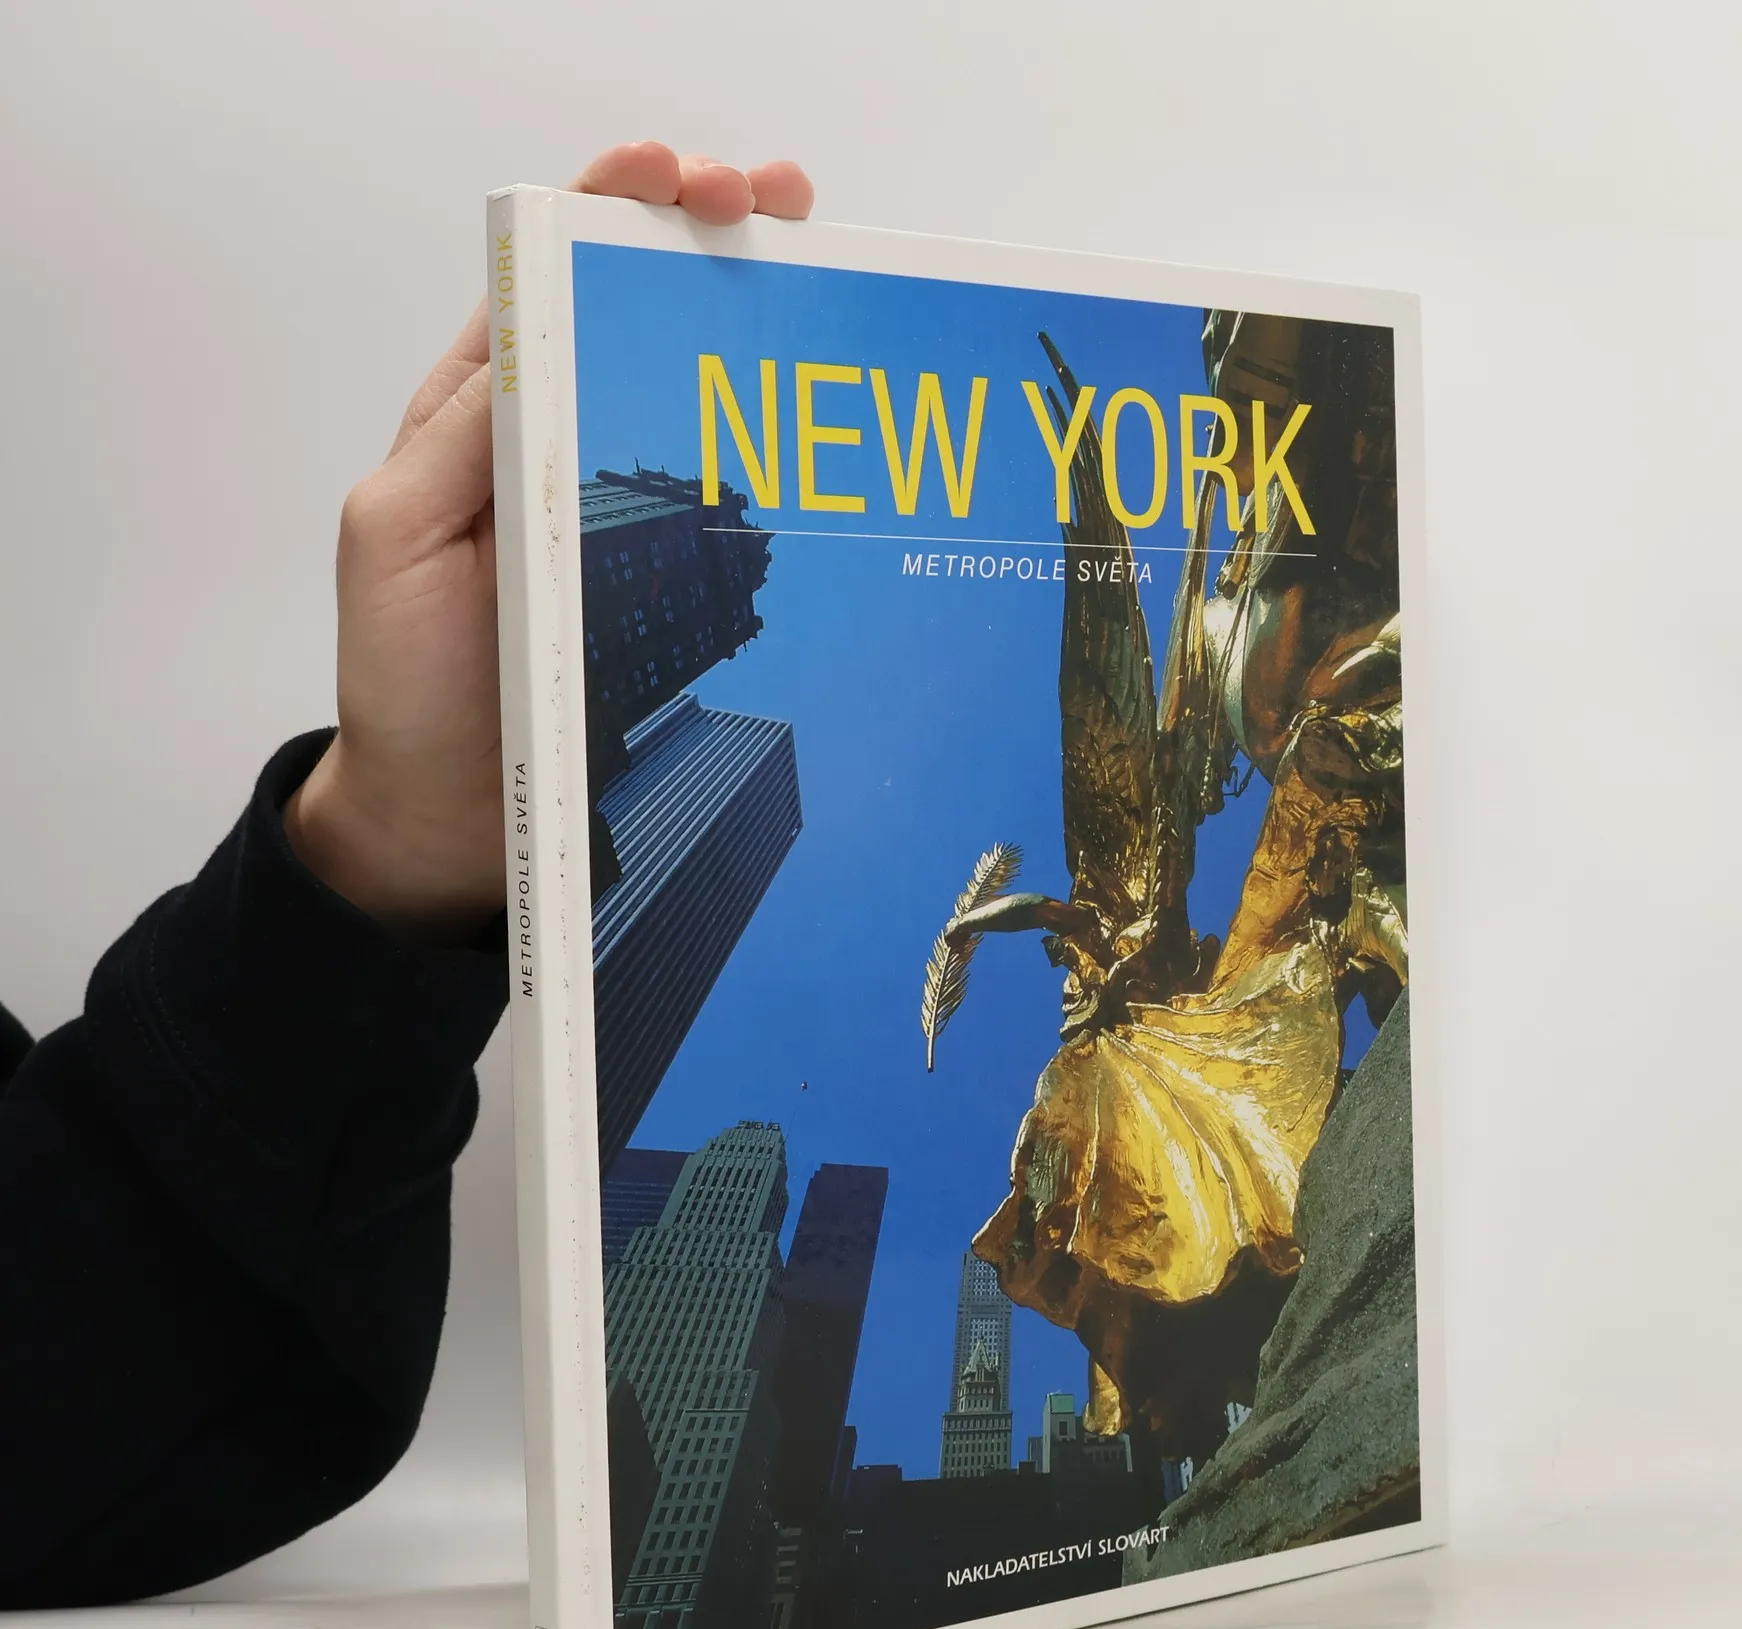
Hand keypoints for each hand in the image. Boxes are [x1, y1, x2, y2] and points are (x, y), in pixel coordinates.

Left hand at [284, 144, 813, 938]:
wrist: (447, 819)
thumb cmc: (407, 681)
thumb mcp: (395, 541)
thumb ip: (461, 441)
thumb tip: (539, 332)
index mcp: (487, 416)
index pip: (553, 279)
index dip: (612, 206)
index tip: (676, 177)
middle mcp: (566, 450)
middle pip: (648, 317)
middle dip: (715, 241)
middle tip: (781, 209)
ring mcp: (629, 520)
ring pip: (706, 402)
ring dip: (765, 337)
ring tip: (826, 282)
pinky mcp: (676, 589)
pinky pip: (735, 514)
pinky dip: (784, 467)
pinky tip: (828, 442)